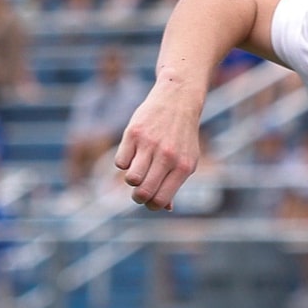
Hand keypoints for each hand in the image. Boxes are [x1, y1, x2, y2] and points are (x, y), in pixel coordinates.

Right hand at [115, 83, 204, 210]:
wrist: (178, 99)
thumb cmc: (181, 136)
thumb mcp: (187, 159)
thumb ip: (175, 183)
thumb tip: (165, 207)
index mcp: (183, 167)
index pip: (160, 200)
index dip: (151, 204)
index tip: (150, 198)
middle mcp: (168, 157)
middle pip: (143, 193)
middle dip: (138, 197)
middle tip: (139, 189)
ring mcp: (150, 144)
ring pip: (130, 179)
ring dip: (131, 180)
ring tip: (138, 170)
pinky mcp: (134, 133)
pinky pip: (120, 163)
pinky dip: (124, 162)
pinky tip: (133, 153)